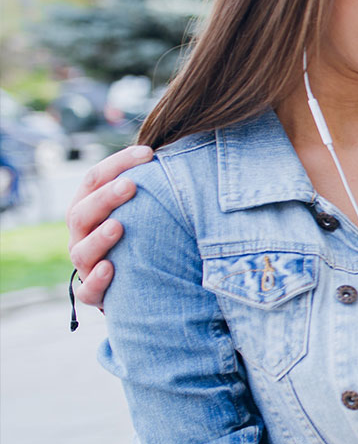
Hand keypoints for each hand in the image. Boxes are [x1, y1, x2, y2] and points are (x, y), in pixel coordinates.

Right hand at [67, 145, 152, 307]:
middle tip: (130, 185)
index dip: (118, 164)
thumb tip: (191, 149)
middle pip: (82, 212)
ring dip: (100, 238)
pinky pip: (88, 290)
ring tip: (118, 226)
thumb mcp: (144, 208)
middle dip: (105, 198)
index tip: (148, 152)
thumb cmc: (143, 233)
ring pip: (82, 251)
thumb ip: (153, 187)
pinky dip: (97, 280)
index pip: (93, 179)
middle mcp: (81, 234)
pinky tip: (111, 268)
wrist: (138, 282)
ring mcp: (85, 264)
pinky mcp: (93, 293)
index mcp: (89, 208)